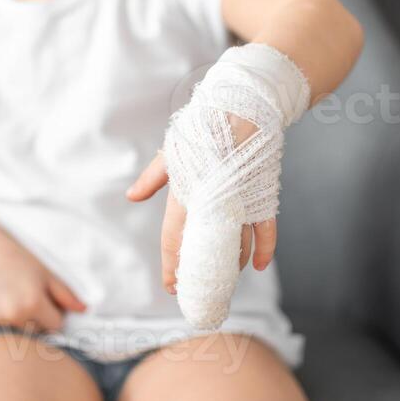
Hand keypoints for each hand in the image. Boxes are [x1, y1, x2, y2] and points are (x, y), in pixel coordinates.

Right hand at [0, 225, 87, 331]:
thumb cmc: (19, 258)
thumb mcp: (47, 273)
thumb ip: (66, 295)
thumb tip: (83, 310)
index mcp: (34, 304)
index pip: (56, 326)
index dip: (55, 313)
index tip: (47, 299)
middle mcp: (14, 316)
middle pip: (38, 330)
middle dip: (39, 318)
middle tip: (29, 295)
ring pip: (21, 330)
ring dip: (23, 320)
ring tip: (15, 296)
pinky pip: (4, 327)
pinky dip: (6, 318)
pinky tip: (2, 299)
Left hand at [126, 115, 276, 294]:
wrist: (243, 107)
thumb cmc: (203, 128)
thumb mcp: (173, 151)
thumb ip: (153, 178)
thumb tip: (132, 196)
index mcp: (187, 192)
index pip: (175, 239)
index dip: (172, 266)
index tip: (170, 285)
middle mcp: (214, 202)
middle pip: (207, 250)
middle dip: (201, 275)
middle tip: (196, 293)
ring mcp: (242, 202)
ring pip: (238, 245)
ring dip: (231, 266)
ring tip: (223, 279)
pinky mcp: (263, 196)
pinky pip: (266, 230)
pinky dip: (265, 250)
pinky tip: (259, 266)